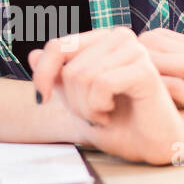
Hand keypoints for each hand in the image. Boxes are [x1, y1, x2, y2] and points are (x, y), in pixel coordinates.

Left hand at [30, 27, 183, 164]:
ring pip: (82, 75)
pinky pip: (101, 84)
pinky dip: (98, 106)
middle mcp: (120, 38)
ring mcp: (135, 50)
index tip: (41, 99)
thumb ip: (57, 76)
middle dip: (73, 100)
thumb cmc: (119, 122)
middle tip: (91, 115)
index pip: (57, 46)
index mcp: (103, 40)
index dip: (43, 73)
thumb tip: (33, 54)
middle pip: (69, 66)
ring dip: (85, 107)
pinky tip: (110, 113)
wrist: (150, 146)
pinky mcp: (145, 69)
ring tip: (102, 115)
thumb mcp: (77, 98)